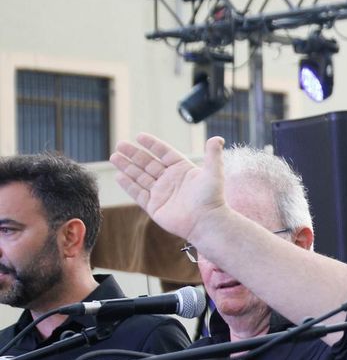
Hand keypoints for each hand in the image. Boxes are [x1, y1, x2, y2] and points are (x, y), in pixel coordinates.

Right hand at [110, 134, 226, 241]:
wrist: (206, 222)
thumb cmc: (212, 198)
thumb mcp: (214, 173)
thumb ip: (213, 155)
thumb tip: (218, 138)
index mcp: (182, 169)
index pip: (164, 153)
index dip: (152, 145)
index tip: (139, 136)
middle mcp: (170, 180)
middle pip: (148, 163)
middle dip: (134, 154)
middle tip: (120, 144)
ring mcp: (161, 193)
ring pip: (140, 177)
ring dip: (127, 167)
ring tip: (114, 156)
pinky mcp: (154, 206)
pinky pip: (138, 193)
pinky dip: (128, 185)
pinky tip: (119, 176)